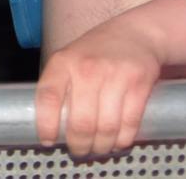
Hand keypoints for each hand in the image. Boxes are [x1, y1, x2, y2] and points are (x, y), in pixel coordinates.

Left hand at [36, 19, 162, 156]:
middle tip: (79, 151)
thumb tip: (53, 126)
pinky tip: (117, 142)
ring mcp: (115, 76)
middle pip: (81, 123)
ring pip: (106, 128)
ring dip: (102, 147)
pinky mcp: (139, 84)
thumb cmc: (97, 51)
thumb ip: (60, 86)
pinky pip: (129, 124)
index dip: (46, 125)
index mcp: (64, 62)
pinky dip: (122, 140)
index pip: (48, 98)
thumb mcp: (70, 58)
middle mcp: (87, 68)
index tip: (48, 141)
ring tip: (99, 149)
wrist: (137, 33)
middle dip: (79, 145)